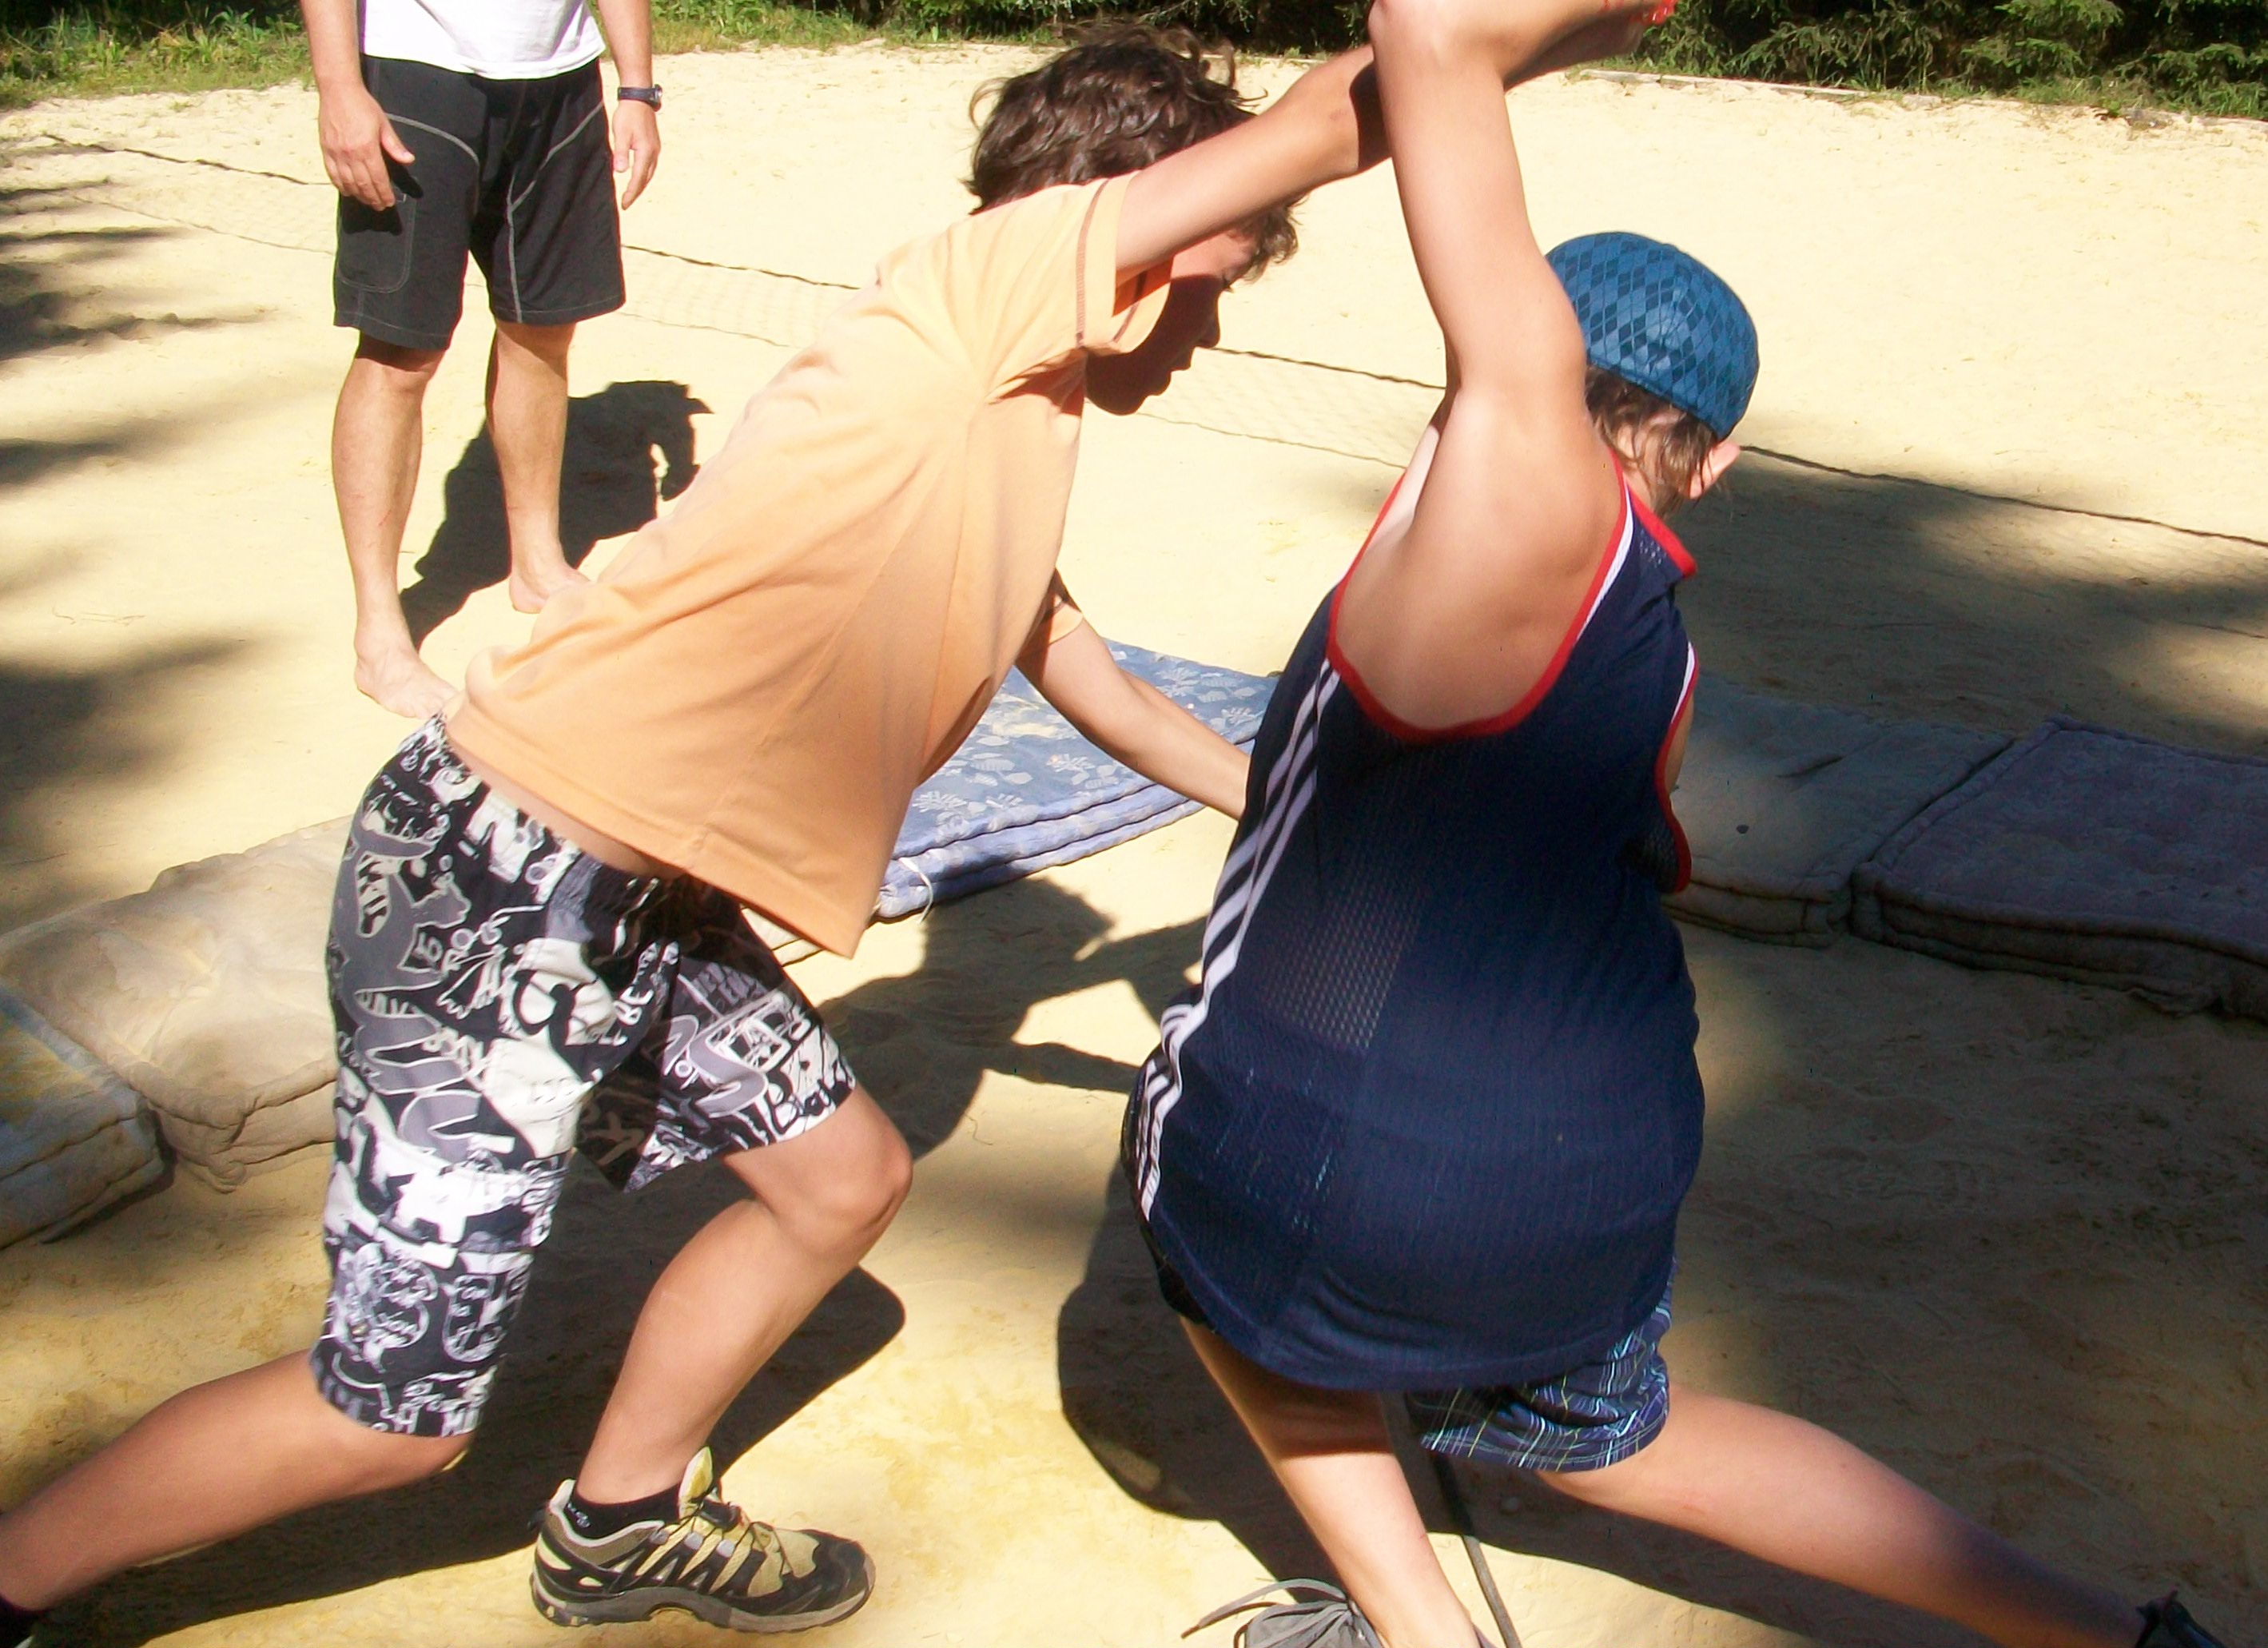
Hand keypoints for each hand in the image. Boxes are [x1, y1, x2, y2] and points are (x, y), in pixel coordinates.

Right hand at [318, 83, 413, 209]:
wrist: (338, 90)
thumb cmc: (362, 105)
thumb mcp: (383, 123)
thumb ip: (394, 145)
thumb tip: (409, 160)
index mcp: (367, 148)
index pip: (378, 179)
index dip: (384, 193)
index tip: (388, 202)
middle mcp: (350, 154)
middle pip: (363, 184)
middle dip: (373, 198)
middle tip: (379, 206)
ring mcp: (336, 152)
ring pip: (347, 182)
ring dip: (358, 195)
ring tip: (367, 201)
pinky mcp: (325, 149)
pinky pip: (332, 173)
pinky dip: (340, 185)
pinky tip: (348, 191)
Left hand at [611, 99, 659, 207]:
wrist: (639, 98)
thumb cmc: (627, 114)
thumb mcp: (620, 133)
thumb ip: (621, 153)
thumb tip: (620, 172)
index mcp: (645, 152)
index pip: (638, 179)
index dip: (631, 193)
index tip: (624, 205)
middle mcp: (653, 153)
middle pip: (646, 179)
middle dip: (636, 192)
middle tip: (626, 203)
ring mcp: (655, 149)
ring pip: (649, 173)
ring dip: (640, 184)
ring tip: (631, 193)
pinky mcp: (653, 145)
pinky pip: (650, 166)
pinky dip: (644, 175)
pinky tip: (638, 176)